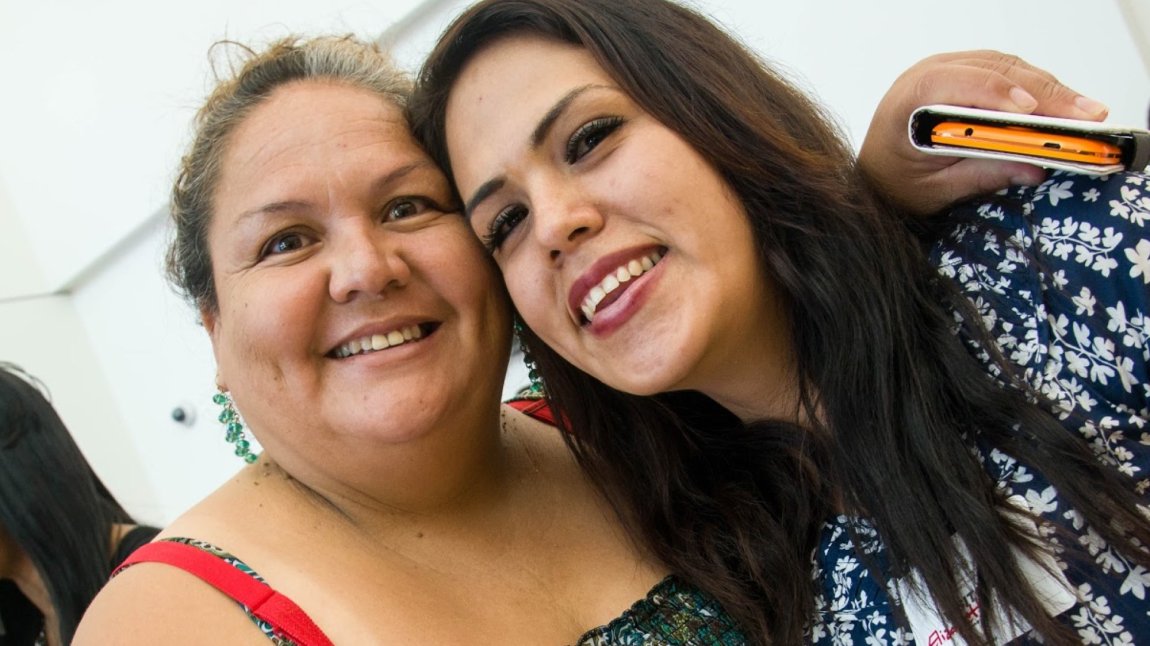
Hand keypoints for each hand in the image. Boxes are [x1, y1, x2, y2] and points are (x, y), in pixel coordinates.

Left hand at [858, 50, 1108, 215]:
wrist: (878, 173)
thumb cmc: (894, 182)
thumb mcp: (933, 191)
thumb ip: (979, 177)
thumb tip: (1031, 169)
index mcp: (906, 101)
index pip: (951, 83)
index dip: (994, 93)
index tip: (1029, 112)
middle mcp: (926, 75)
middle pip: (991, 72)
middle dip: (1042, 95)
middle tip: (1084, 116)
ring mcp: (948, 69)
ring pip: (1007, 69)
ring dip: (1050, 90)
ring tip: (1088, 113)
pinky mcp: (967, 74)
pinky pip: (1009, 73)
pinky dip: (1041, 90)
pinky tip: (1067, 108)